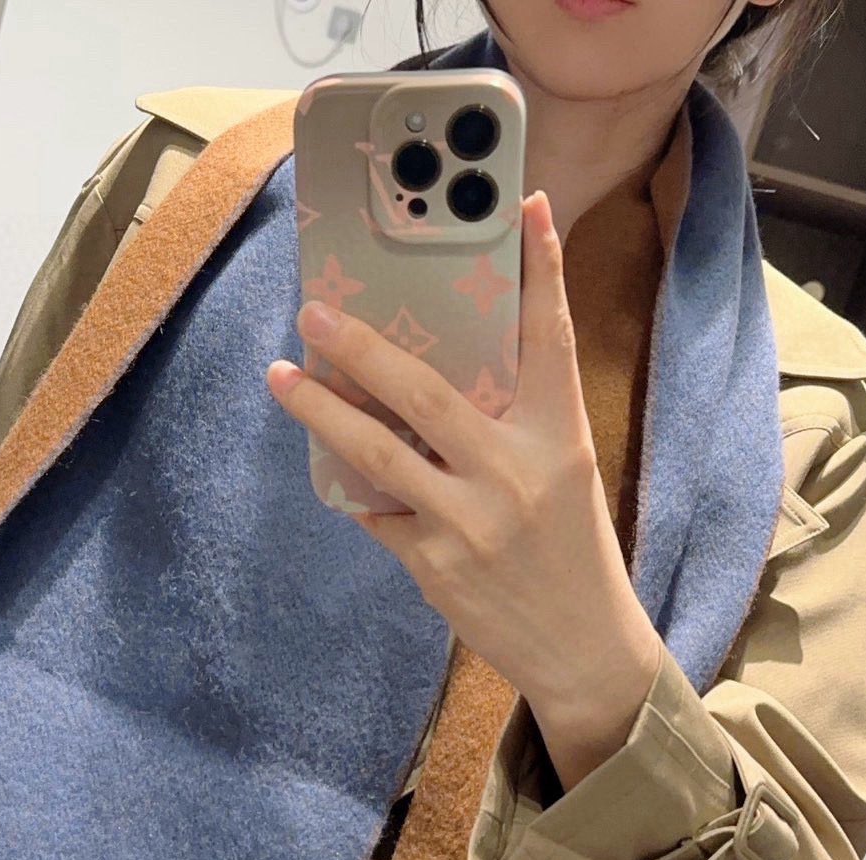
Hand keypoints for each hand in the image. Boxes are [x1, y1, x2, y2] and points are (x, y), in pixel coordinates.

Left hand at [266, 191, 665, 791]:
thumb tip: (454, 367)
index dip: (541, 269)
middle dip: (362, 345)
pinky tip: (329, 460)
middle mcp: (515, 473)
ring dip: (321, 409)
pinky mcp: (434, 564)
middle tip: (315, 310)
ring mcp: (469, 522)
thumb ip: (522, 422)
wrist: (583, 649)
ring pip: (377, 452)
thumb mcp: (568, 474)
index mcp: (562, 439)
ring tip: (283, 375)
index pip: (552, 338)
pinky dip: (353, 485)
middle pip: (425, 391)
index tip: (527, 204)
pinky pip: (376, 510)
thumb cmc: (574, 554)